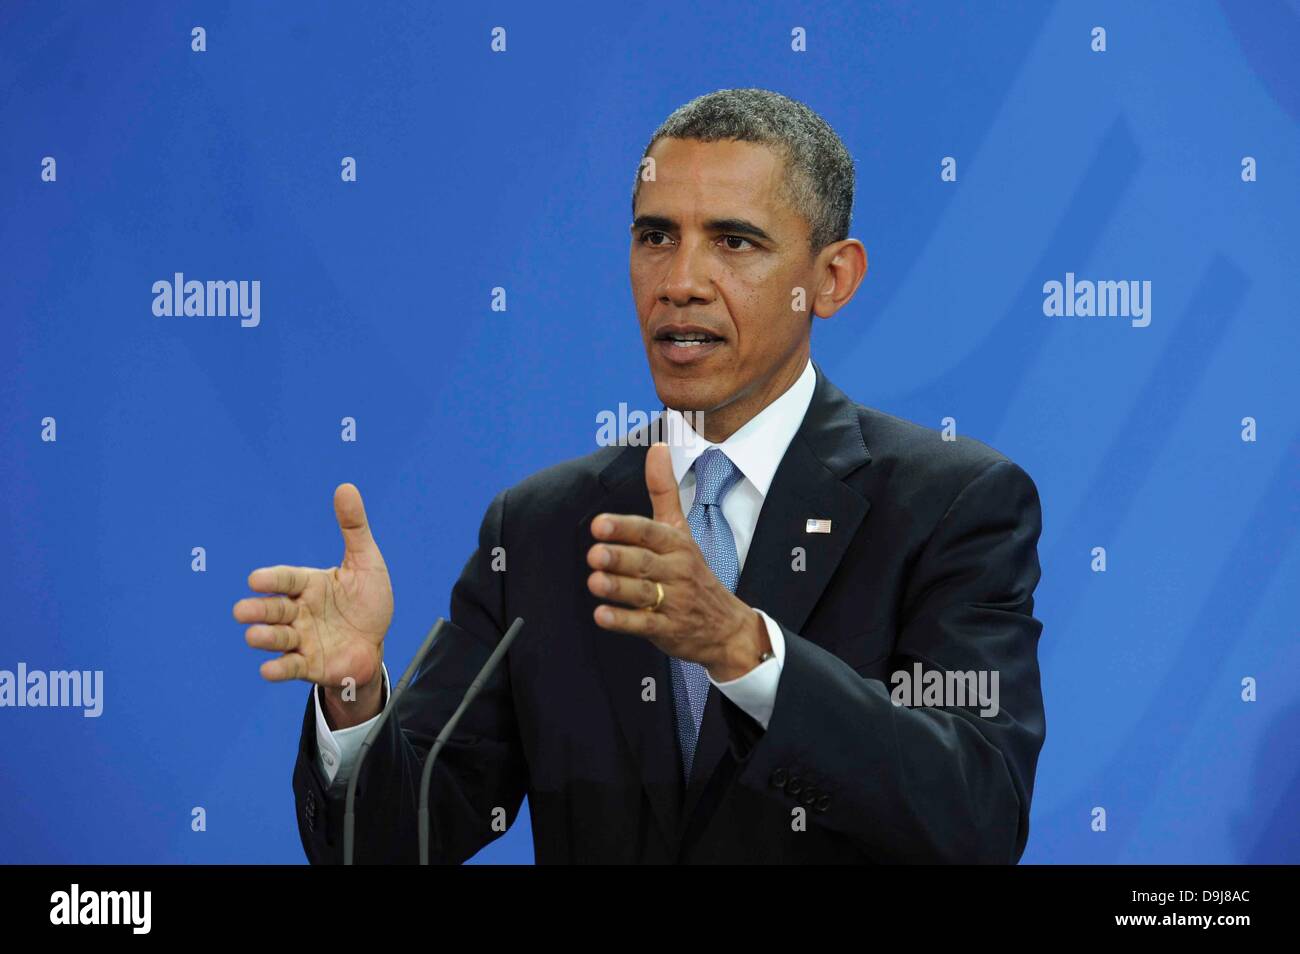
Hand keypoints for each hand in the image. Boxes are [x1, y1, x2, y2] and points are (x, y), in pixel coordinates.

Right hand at [233, 483, 393, 724]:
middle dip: (259, 610)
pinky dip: (279, 669)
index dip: (272, 580)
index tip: (256, 579)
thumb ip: (354, 528)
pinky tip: (267, 670)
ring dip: (265, 637)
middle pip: (275, 609)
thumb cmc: (367, 601)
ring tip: (253, 636)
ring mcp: (302, 640)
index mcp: (309, 585)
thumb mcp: (366, 562)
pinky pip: (291, 667)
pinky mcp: (309, 665)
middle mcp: (299, 612)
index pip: (287, 579)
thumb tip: (346, 487)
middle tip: (241, 611)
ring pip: (278, 638)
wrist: (376, 643)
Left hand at [586, 443, 769, 681]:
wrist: (725, 626)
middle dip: (620, 558)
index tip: (600, 524)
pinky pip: (644, 625)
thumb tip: (658, 446)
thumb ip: (664, 491)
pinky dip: (622, 621)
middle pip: (645, 563)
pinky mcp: (667, 630)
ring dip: (618, 588)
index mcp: (677, 544)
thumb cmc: (694, 573)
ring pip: (643, 594)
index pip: (651, 532)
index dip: (625, 528)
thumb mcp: (681, 531)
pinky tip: (601, 614)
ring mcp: (674, 602)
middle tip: (594, 554)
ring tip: (594, 581)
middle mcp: (676, 571)